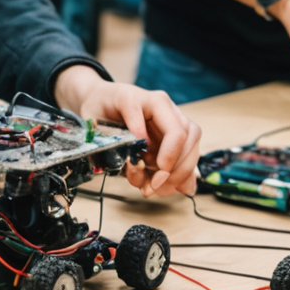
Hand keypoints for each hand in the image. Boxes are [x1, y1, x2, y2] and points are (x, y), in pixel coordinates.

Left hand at [53, 65, 201, 196]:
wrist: (100, 101)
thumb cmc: (99, 108)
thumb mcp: (99, 119)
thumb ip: (118, 137)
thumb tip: (140, 153)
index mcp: (151, 101)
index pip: (175, 129)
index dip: (170, 153)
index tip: (159, 169)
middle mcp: (167, 110)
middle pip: (188, 140)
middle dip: (174, 169)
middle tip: (153, 186)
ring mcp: (173, 124)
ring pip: (191, 150)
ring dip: (176, 176)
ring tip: (152, 188)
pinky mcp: (173, 139)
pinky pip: (187, 159)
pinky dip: (179, 178)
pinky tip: (165, 187)